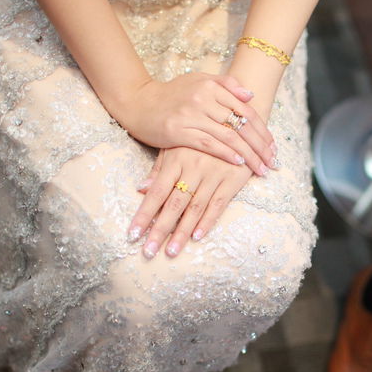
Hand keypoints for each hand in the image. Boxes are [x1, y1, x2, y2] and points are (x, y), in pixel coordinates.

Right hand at [110, 73, 276, 176]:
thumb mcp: (198, 81)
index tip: (273, 146)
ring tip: (260, 167)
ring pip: (228, 136)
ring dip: (248, 154)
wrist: (139, 103)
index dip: (262, 130)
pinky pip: (208, 144)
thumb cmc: (172, 95)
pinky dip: (226, 154)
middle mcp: (203, 98)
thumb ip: (225, 85)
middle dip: (260, 146)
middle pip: (241, 124)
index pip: (245, 110)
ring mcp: (190, 114)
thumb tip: (251, 95)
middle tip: (272, 161)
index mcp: (211, 85)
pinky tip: (238, 162)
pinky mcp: (178, 131)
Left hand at [128, 147, 252, 257]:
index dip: (144, 215)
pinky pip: (218, 204)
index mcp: (176, 160)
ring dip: (182, 232)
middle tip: (148, 251)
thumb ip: (160, 168)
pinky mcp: (232, 179)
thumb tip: (141, 189)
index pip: (156, 193)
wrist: (238, 120)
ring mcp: (213, 175)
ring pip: (195, 208)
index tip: (133, 235)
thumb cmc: (202, 135)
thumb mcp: (177, 145)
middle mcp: (193, 168)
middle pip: (173, 204)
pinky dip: (208, 221)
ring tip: (171, 251)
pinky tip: (197, 236)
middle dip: (159, 229)